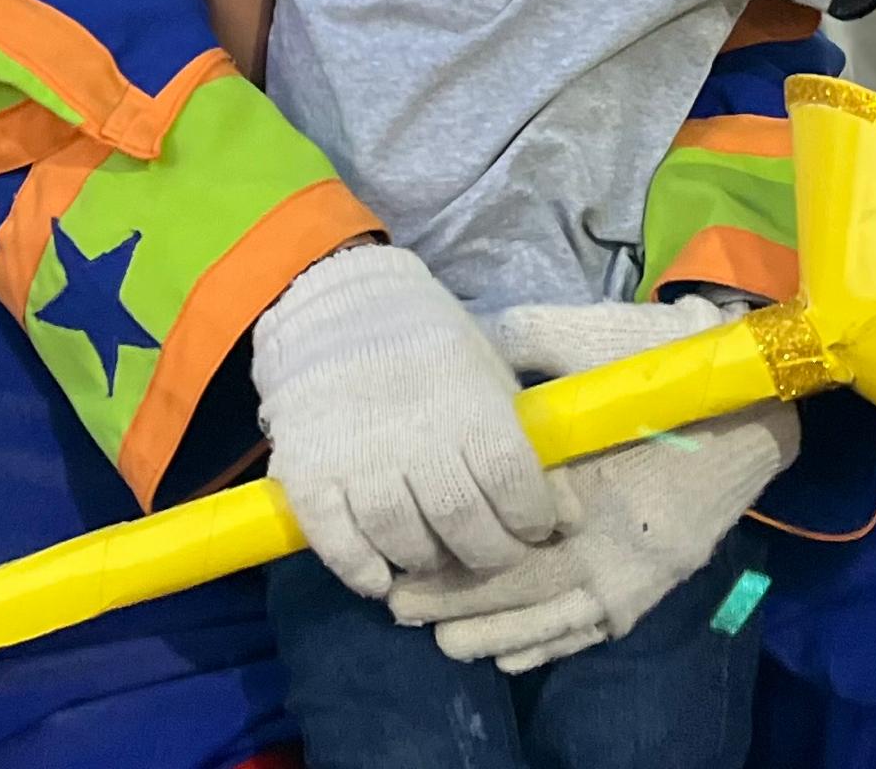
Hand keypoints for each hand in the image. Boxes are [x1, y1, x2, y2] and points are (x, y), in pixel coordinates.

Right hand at [253, 244, 556, 597]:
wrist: (333, 300)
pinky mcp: (308, 473)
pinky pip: (339, 544)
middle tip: (490, 554)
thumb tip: (567, 512)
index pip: (512, 483)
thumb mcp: (486, 369)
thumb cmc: (423, 338)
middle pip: (463, 524)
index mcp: (467, 403)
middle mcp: (416, 436)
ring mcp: (358, 458)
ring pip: (404, 542)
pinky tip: (380, 576)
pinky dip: (363, 572)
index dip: (531, 518)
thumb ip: (522, 436)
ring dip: (428, 563)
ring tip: (437, 555)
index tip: (534, 527)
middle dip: (489, 554)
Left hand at [387, 299, 798, 671]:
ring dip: (503, 634)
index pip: (513, 544)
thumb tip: (467, 342)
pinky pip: (601, 625)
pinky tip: (516, 656)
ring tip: (449, 643)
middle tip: (405, 612)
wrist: (755, 389)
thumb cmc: (668, 356)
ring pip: (562, 619)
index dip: (457, 566)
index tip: (405, 572)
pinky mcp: (661, 575)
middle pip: (530, 591)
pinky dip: (556, 644)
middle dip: (465, 606)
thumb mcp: (595, 333)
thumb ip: (529, 339)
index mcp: (597, 485)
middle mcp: (620, 543)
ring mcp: (646, 568)